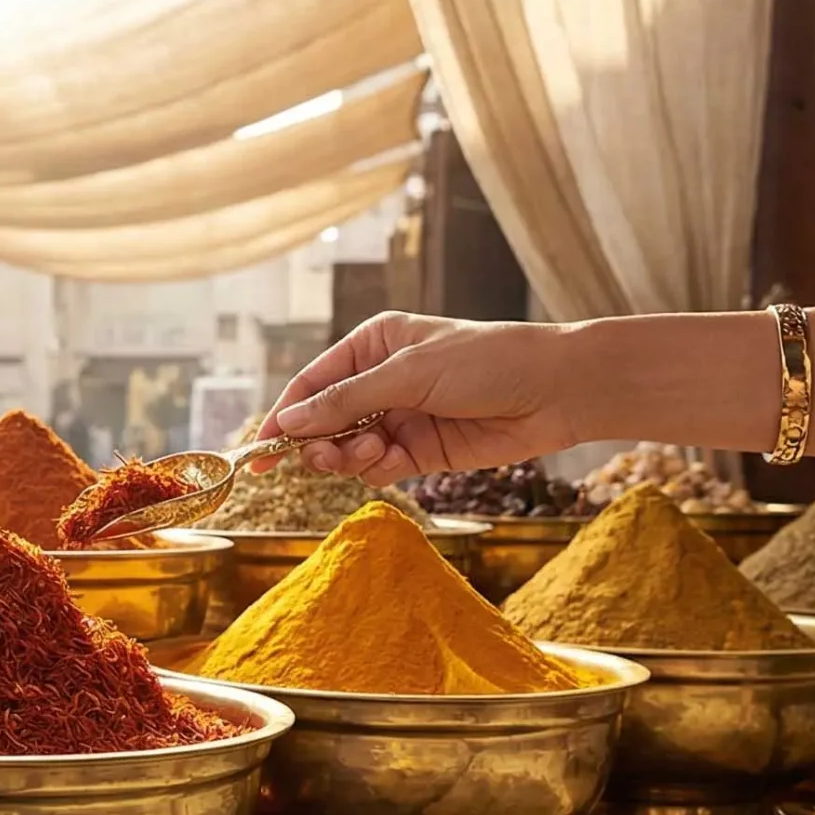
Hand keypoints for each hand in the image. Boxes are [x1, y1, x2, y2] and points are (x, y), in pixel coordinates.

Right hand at [254, 313, 587, 485]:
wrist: (555, 391)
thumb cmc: (488, 361)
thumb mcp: (410, 373)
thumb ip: (348, 401)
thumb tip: (292, 422)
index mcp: (373, 345)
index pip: (313, 383)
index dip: (284, 415)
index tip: (259, 448)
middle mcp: (381, 380)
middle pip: (324, 421)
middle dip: (315, 441)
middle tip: (315, 458)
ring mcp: (400, 417)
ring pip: (347, 448)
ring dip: (346, 456)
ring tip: (367, 451)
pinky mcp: (420, 451)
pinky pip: (377, 467)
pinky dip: (374, 469)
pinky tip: (388, 460)